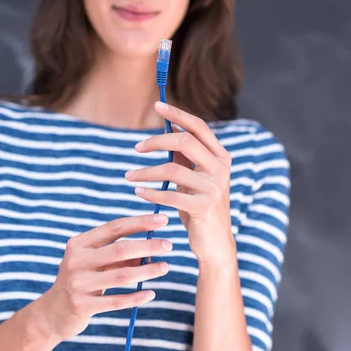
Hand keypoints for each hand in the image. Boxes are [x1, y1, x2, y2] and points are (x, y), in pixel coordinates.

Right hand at [38, 214, 171, 341]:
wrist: (53, 313)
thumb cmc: (83, 280)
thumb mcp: (96, 262)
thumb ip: (121, 255)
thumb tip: (152, 251)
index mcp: (80, 243)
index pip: (115, 227)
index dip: (140, 222)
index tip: (163, 220)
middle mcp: (76, 260)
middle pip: (121, 249)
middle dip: (148, 245)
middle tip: (169, 245)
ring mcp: (78, 283)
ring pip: (122, 275)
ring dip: (148, 270)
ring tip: (165, 267)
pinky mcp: (82, 306)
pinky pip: (116, 300)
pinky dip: (136, 297)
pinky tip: (151, 294)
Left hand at [126, 101, 235, 265]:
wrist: (216, 244)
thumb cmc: (200, 208)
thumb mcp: (195, 179)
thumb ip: (187, 156)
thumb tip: (171, 127)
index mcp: (221, 157)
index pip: (198, 127)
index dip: (177, 114)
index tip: (157, 106)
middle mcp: (221, 169)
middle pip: (184, 141)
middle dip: (156, 141)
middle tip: (137, 148)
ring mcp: (214, 188)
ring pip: (172, 169)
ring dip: (145, 171)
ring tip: (129, 176)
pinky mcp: (204, 207)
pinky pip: (170, 195)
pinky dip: (150, 192)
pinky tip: (138, 192)